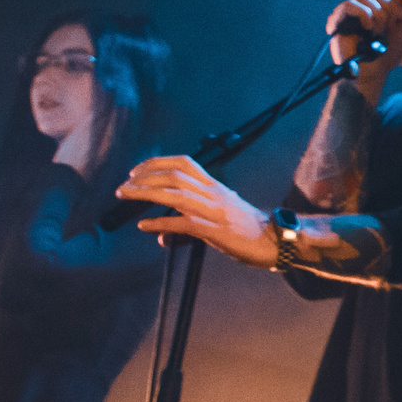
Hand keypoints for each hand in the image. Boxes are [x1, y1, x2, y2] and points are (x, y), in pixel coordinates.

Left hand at [116, 156, 274, 266]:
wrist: (277, 239)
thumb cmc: (249, 228)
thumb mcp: (220, 217)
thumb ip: (189, 222)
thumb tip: (162, 236)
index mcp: (215, 186)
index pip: (184, 163)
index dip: (156, 162)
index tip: (137, 170)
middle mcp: (213, 193)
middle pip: (173, 175)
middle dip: (144, 177)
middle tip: (125, 185)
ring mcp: (213, 211)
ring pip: (174, 194)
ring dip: (145, 193)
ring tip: (126, 196)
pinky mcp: (214, 230)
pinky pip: (182, 223)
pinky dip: (159, 223)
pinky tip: (144, 225)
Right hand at [326, 0, 401, 69]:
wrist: (374, 71)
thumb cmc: (388, 53)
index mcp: (373, 6)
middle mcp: (359, 7)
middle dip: (388, 6)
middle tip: (393, 24)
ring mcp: (347, 13)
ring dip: (378, 14)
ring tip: (379, 32)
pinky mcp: (337, 21)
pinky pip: (349, 5)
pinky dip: (363, 14)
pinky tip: (368, 29)